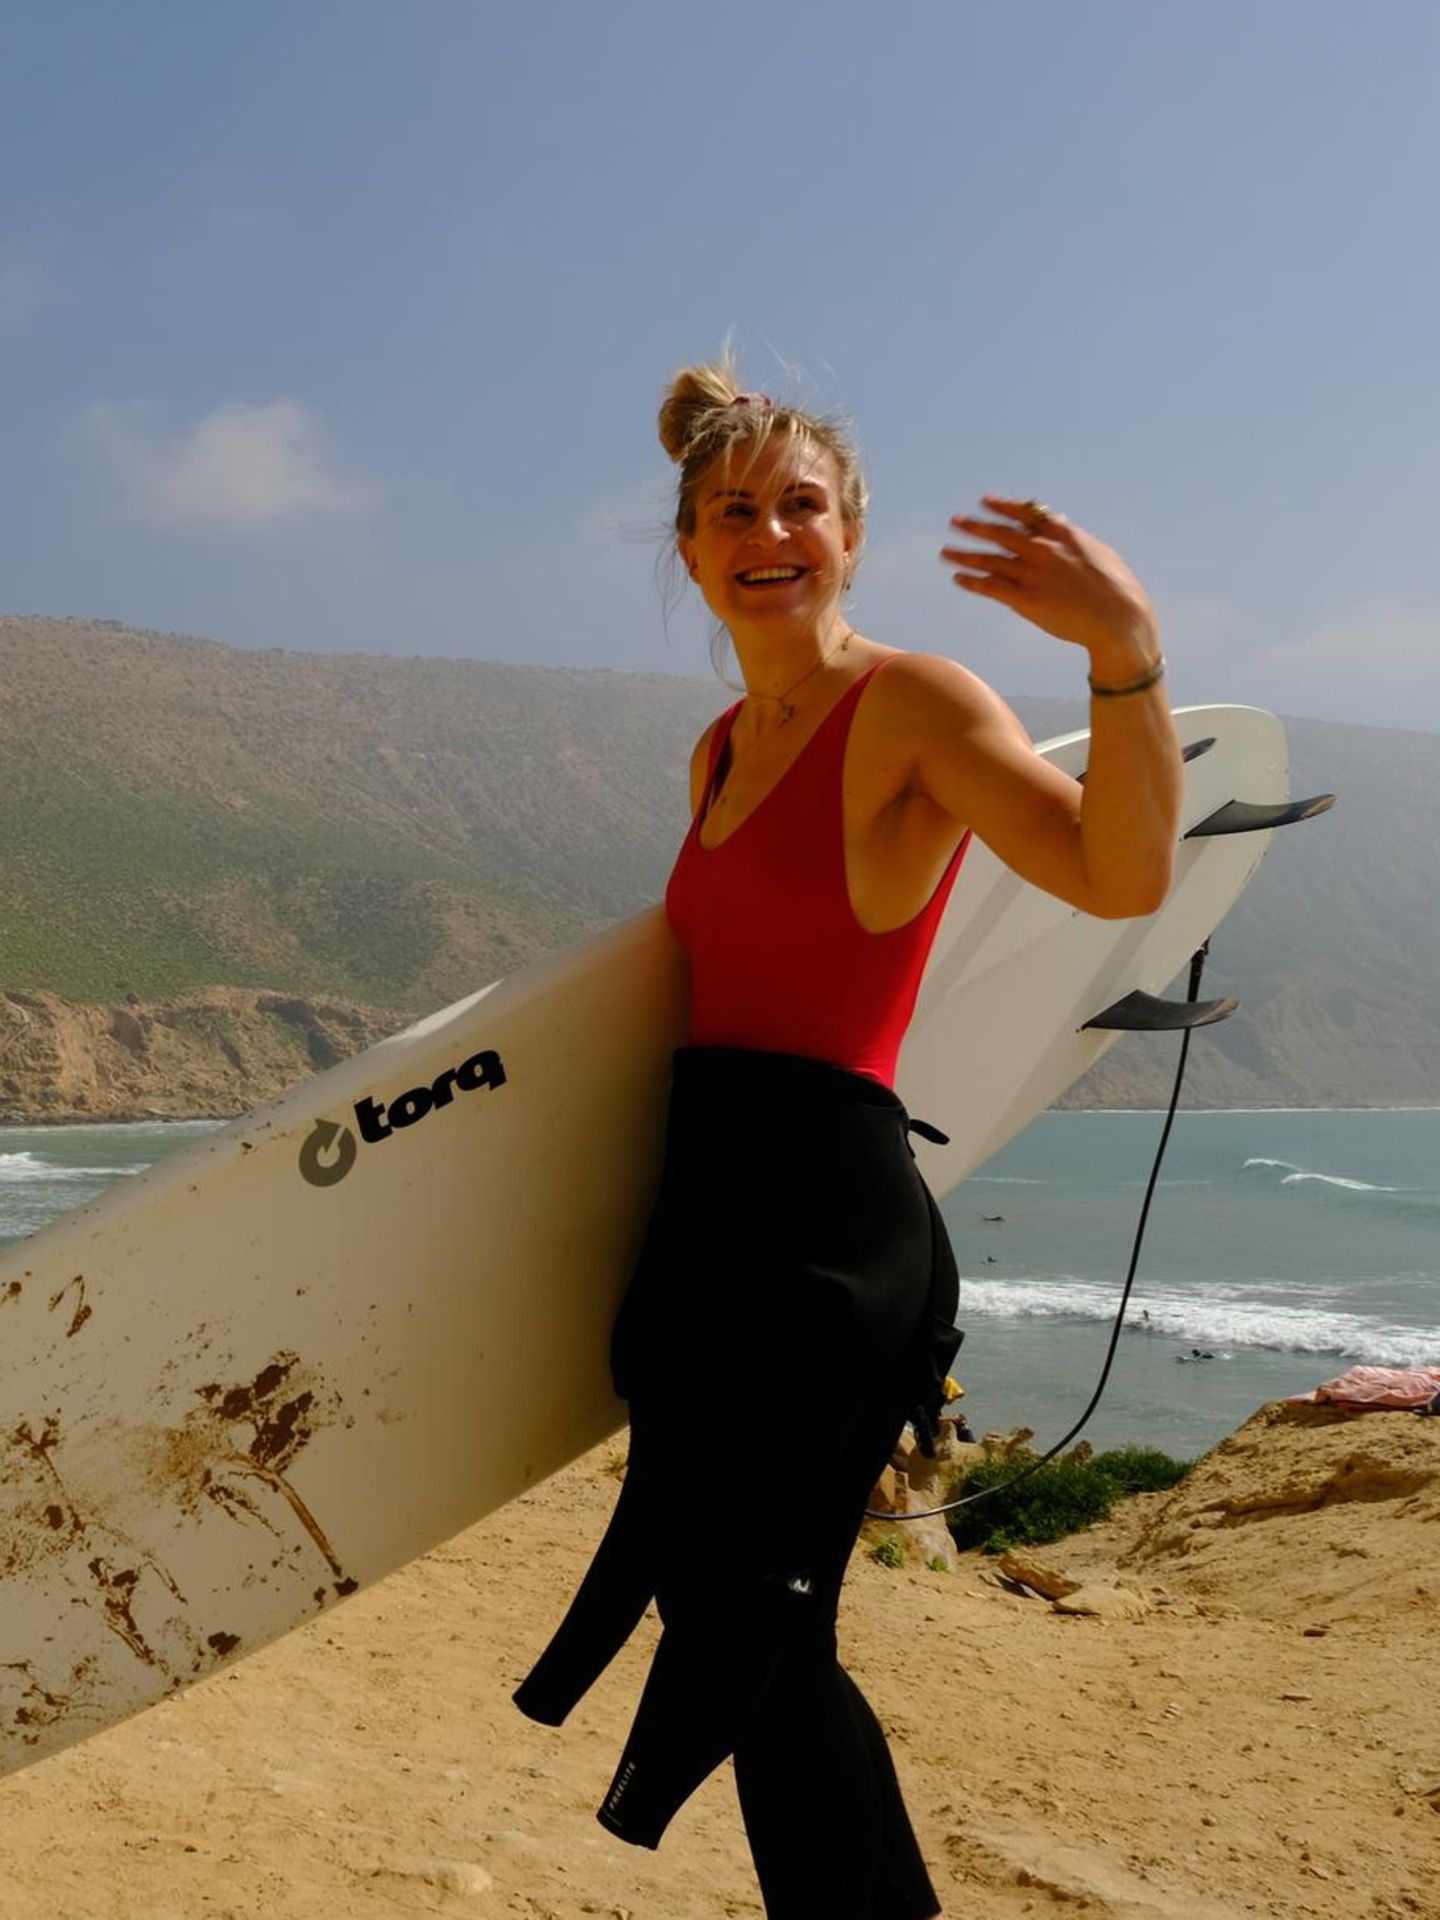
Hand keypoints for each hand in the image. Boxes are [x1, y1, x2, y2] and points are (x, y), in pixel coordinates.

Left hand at [940, 495, 1158, 674]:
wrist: (1119, 617)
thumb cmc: (1117, 588)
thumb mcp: (1099, 552)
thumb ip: (1075, 538)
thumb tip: (1063, 525)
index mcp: (1063, 533)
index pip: (1025, 513)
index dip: (1003, 507)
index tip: (986, 501)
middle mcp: (1043, 548)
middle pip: (1000, 533)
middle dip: (975, 526)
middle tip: (955, 521)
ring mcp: (1032, 573)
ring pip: (989, 559)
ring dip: (964, 554)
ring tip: (945, 551)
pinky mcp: (1025, 599)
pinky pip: (990, 586)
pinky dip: (972, 581)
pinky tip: (958, 578)